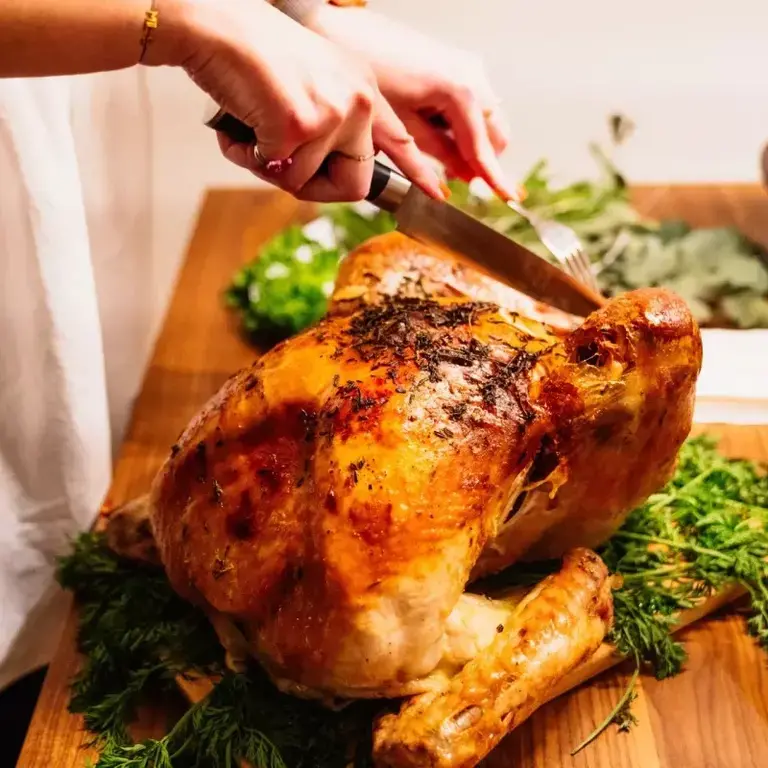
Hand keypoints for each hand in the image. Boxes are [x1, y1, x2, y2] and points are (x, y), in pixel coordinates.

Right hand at [154, 0, 443, 201]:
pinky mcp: (301, 125)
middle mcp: (357, 100)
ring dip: (269, 166)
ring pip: (304, 182)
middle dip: (310, 186)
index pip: (399, 139)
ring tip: (250, 126)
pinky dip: (248, 156)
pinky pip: (277, 172)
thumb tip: (320, 175)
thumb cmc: (252, 54)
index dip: (416, 171)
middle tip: (277, 161)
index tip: (437, 193)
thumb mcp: (312, 84)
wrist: (216, 25)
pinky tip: (239, 125)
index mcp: (362, 88)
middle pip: (352, 185)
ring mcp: (332, 113)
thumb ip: (330, 124)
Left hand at [308, 6, 515, 199]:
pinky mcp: (456, 64)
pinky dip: (462, 124)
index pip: (484, 147)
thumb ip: (438, 154)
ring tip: (439, 155)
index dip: (494, 177)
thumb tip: (463, 176)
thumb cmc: (368, 72)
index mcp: (461, 91)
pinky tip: (436, 130)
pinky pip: (473, 103)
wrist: (347, 32)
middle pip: (495, 133)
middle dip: (480, 159)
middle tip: (456, 179)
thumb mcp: (402, 126)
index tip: (508, 197)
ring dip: (471, 142)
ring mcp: (467, 66)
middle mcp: (472, 75)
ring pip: (486, 119)